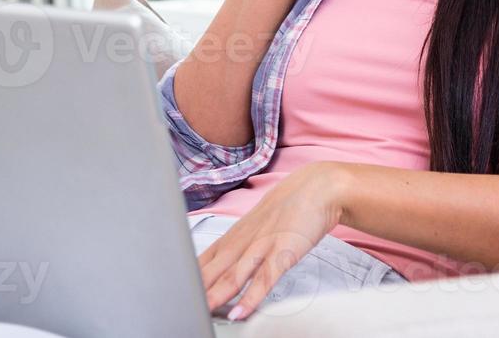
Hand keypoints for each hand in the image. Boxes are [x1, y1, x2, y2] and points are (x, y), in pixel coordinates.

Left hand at [197, 163, 347, 320]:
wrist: (319, 187)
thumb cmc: (292, 205)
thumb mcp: (261, 222)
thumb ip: (246, 241)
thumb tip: (234, 259)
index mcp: (238, 232)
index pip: (206, 257)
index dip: (191, 275)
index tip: (179, 289)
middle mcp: (245, 239)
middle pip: (214, 268)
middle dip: (197, 288)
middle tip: (183, 303)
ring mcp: (263, 245)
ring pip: (234, 275)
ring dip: (216, 295)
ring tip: (203, 311)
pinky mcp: (283, 252)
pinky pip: (265, 279)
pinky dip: (251, 297)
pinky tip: (241, 311)